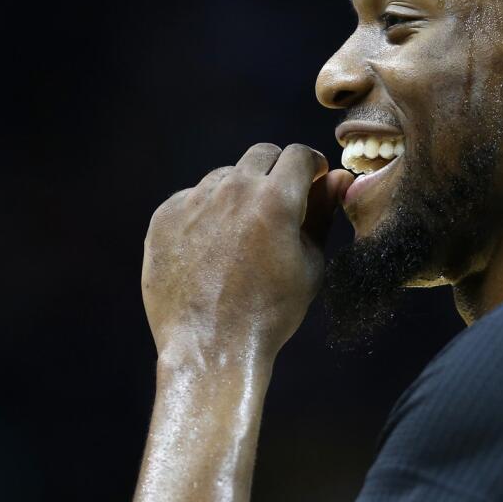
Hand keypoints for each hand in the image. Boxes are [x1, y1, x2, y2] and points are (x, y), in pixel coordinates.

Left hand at [142, 142, 355, 366]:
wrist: (211, 347)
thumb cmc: (269, 312)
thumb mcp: (309, 264)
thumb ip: (323, 214)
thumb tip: (338, 179)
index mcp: (275, 199)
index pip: (299, 155)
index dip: (311, 165)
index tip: (312, 179)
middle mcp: (233, 190)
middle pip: (261, 155)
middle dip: (276, 172)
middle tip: (278, 204)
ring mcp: (194, 201)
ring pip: (224, 176)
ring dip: (238, 193)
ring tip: (241, 235)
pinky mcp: (165, 217)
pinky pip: (191, 199)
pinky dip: (205, 213)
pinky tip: (210, 247)